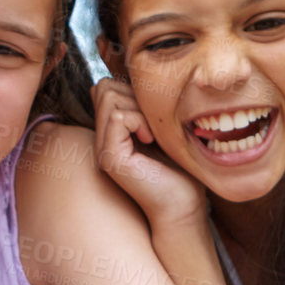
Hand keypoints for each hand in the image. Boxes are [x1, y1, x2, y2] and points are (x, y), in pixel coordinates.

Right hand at [92, 76, 206, 230]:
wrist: (184, 205)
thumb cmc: (179, 169)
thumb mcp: (160, 127)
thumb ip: (143, 107)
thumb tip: (132, 80)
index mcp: (111, 133)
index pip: (105, 87)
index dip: (131, 91)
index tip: (152, 117)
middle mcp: (101, 140)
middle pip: (104, 87)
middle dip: (133, 96)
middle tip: (153, 123)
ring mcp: (102, 149)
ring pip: (108, 96)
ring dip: (137, 108)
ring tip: (151, 133)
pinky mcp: (110, 158)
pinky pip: (118, 116)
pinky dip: (139, 120)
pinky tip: (150, 139)